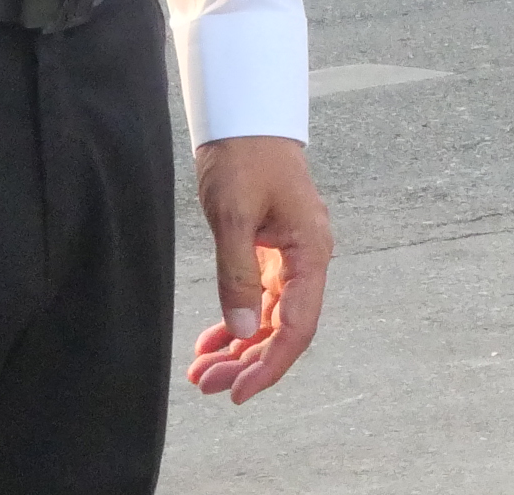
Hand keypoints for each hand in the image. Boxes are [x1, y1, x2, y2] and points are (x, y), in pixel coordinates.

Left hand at [187, 136, 331, 401]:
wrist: (246, 120)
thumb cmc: (245, 158)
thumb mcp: (235, 216)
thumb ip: (239, 275)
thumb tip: (244, 329)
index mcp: (311, 251)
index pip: (297, 325)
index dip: (270, 364)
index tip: (237, 393)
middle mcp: (307, 260)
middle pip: (285, 328)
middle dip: (248, 362)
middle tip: (206, 385)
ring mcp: (291, 257)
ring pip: (270, 318)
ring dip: (240, 348)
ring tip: (203, 372)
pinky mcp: (271, 252)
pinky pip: (259, 300)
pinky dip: (236, 323)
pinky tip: (211, 342)